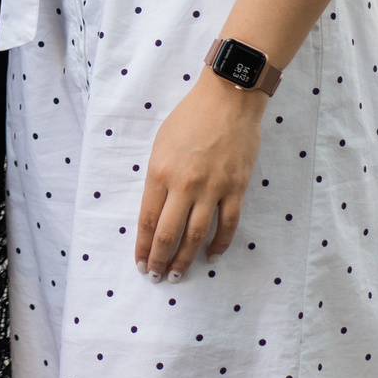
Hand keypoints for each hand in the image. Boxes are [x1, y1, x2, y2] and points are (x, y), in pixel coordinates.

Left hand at [134, 74, 266, 279]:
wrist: (227, 100)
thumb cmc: (190, 118)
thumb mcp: (161, 144)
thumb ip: (158, 177)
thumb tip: (156, 207)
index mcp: (159, 172)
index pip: (147, 220)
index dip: (142, 246)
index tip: (140, 262)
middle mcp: (184, 185)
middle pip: (168, 233)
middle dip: (159, 259)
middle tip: (156, 276)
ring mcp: (212, 188)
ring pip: (197, 235)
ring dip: (186, 259)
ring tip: (178, 275)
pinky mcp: (236, 188)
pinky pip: (227, 224)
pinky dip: (220, 244)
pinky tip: (211, 256)